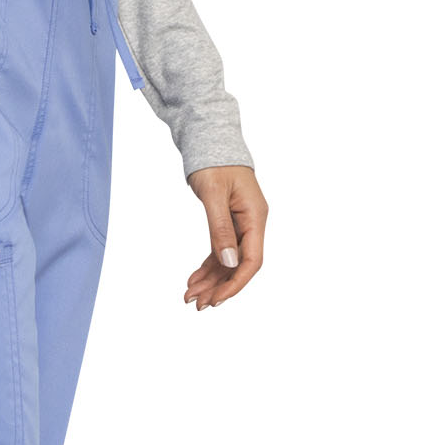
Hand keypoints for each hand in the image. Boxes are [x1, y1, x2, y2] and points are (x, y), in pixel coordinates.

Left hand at [183, 165, 268, 309]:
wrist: (210, 140)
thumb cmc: (214, 163)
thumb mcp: (214, 195)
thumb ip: (221, 229)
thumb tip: (229, 262)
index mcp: (255, 217)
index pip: (252, 260)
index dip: (235, 283)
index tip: (216, 299)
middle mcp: (252, 223)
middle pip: (239, 266)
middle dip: (219, 287)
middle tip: (197, 304)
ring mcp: (241, 225)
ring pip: (228, 262)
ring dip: (211, 281)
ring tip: (190, 296)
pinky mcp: (229, 223)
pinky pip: (220, 252)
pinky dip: (208, 267)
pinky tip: (194, 280)